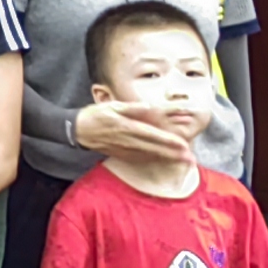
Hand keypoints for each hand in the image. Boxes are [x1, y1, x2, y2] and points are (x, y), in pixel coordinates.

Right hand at [70, 98, 192, 166]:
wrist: (76, 130)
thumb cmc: (94, 115)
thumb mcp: (111, 106)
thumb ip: (131, 107)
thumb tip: (149, 106)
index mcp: (127, 127)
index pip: (153, 135)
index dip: (169, 141)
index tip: (183, 145)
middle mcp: (128, 140)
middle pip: (155, 148)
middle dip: (174, 153)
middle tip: (190, 158)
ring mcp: (124, 149)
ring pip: (150, 155)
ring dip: (167, 158)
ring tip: (182, 161)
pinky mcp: (120, 154)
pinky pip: (140, 158)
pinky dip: (153, 160)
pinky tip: (162, 161)